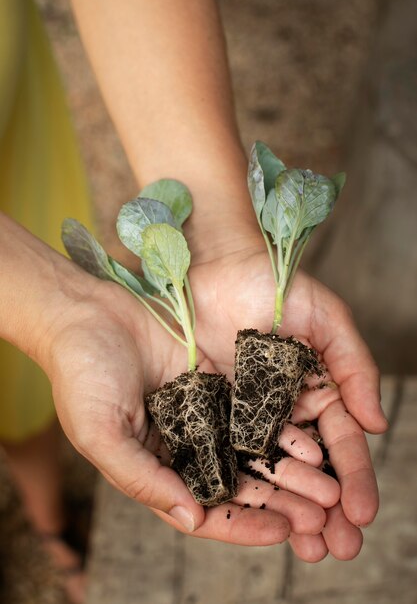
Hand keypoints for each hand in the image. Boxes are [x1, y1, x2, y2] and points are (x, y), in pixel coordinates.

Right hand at [43, 273, 323, 545]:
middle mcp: (184, 444)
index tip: (282, 533)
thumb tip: (191, 517)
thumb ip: (141, 479)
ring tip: (327, 484)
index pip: (204, 509)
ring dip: (289, 470)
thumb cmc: (80, 372)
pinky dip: (279, 425)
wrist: (88, 310)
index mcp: (155, 467)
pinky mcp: (215, 379)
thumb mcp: (100, 433)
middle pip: (238, 484)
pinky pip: (253, 407)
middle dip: (279, 502)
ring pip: (253, 449)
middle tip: (321, 515)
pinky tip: (310, 436)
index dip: (243, 525)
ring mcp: (202, 411)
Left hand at [189, 242, 387, 558]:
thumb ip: (355, 365)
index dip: (355, 479)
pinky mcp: (210, 411)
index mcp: (316, 388)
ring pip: (274, 469)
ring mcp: (246, 413)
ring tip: (307, 548)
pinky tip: (258, 516)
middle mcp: (283, 408)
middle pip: (311, 467)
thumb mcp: (326, 318)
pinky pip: (229, 453)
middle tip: (340, 549)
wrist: (213, 266)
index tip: (362, 515)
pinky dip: (246, 486)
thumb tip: (378, 424)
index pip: (341, 443)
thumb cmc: (273, 284)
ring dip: (292, 509)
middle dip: (328, 510)